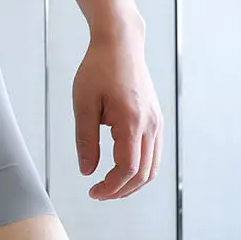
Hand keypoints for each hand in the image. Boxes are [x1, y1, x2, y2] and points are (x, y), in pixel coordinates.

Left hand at [73, 22, 162, 199]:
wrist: (120, 45)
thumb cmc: (98, 70)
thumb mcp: (83, 105)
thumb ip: (85, 140)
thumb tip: (87, 170)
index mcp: (131, 122)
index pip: (127, 168)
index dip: (111, 187)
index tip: (93, 192)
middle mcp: (150, 125)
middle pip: (143, 173)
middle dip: (121, 190)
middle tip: (98, 194)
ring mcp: (157, 122)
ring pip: (152, 166)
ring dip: (132, 183)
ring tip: (109, 187)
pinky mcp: (156, 119)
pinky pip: (153, 153)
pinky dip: (140, 169)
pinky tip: (121, 171)